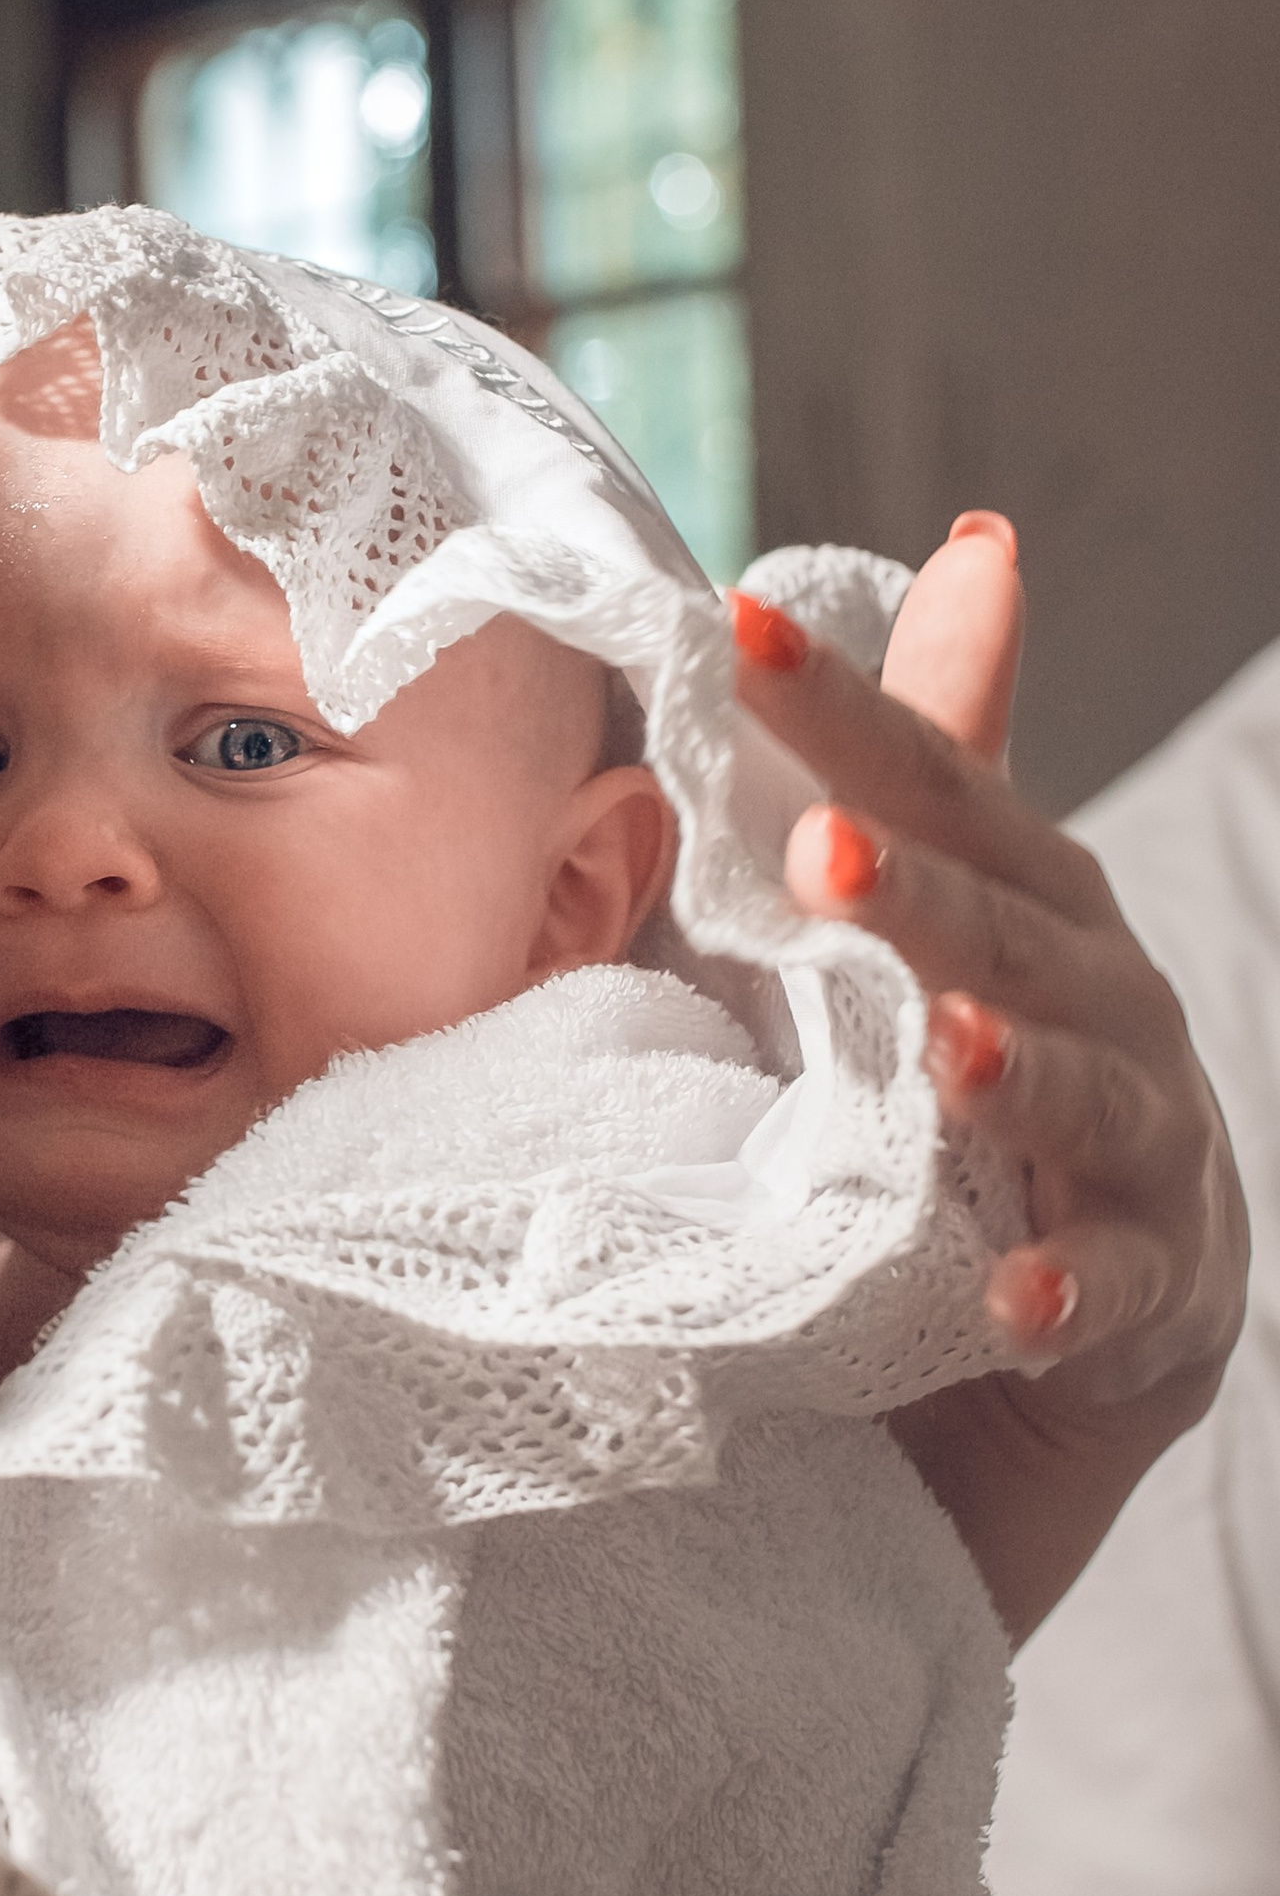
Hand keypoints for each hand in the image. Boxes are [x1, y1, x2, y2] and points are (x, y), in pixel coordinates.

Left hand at [729, 517, 1246, 1640]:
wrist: (1051, 1351)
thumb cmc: (965, 1108)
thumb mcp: (930, 928)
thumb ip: (927, 766)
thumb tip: (976, 544)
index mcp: (1026, 901)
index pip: (933, 786)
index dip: (845, 709)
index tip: (736, 626)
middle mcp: (1100, 1000)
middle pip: (1011, 930)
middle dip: (925, 890)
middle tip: (824, 850)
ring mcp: (1142, 1147)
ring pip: (1084, 1095)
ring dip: (1015, 1072)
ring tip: (947, 1054)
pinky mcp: (1158, 1299)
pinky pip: (1117, 1294)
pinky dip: (1070, 1294)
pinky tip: (1016, 1301)